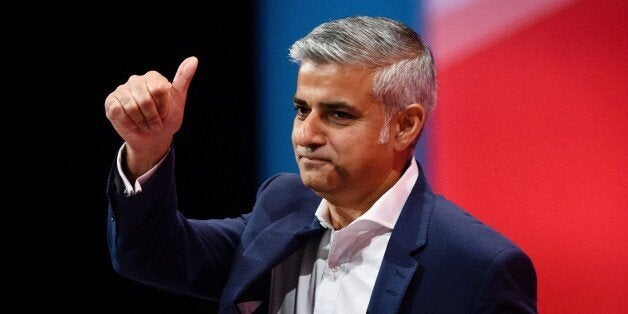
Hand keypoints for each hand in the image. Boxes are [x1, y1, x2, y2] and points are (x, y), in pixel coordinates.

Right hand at [105, 56, 197, 178]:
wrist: (153, 139)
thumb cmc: (167, 119)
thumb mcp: (178, 101)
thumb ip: (183, 79)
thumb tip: (194, 59)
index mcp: (153, 77)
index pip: (159, 90)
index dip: (163, 108)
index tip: (165, 113)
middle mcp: (136, 80)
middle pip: (145, 100)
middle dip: (153, 118)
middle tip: (155, 124)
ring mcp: (122, 90)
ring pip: (132, 107)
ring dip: (142, 123)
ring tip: (145, 125)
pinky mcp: (111, 102)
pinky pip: (119, 112)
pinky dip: (130, 123)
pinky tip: (133, 124)